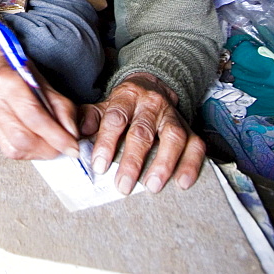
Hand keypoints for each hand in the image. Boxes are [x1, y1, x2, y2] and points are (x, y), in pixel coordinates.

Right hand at [0, 36, 79, 159]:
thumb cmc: (22, 73)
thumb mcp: (47, 84)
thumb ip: (62, 109)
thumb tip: (71, 134)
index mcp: (6, 80)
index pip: (33, 116)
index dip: (55, 136)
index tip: (72, 147)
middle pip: (21, 137)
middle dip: (47, 148)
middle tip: (63, 148)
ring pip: (13, 148)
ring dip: (37, 153)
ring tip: (50, 146)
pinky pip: (6, 148)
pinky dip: (26, 151)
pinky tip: (35, 143)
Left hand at [79, 73, 204, 194]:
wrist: (153, 87)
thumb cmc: (124, 106)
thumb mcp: (103, 106)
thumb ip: (88, 118)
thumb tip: (77, 134)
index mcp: (126, 96)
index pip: (115, 118)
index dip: (107, 142)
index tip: (99, 165)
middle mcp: (151, 104)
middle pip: (143, 131)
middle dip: (133, 160)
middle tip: (123, 185)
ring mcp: (173, 116)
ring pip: (173, 137)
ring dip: (164, 163)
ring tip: (152, 186)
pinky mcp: (190, 129)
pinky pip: (196, 146)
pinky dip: (191, 165)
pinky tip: (182, 183)